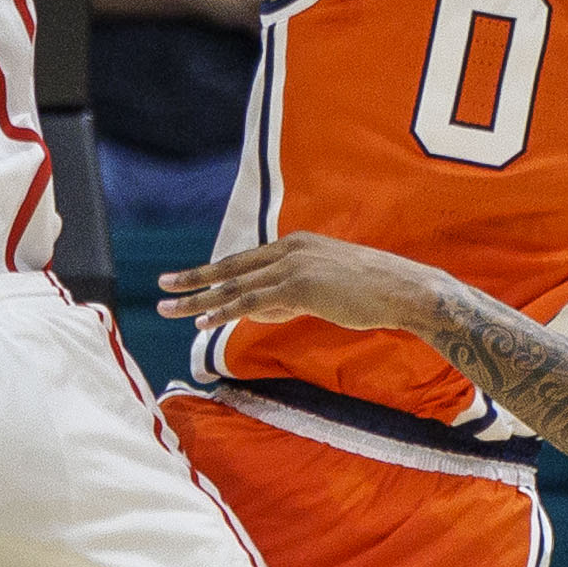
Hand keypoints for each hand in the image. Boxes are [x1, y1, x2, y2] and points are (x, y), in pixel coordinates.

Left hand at [159, 232, 438, 332]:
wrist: (404, 290)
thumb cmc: (372, 293)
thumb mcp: (325, 288)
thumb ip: (289, 296)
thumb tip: (259, 310)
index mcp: (296, 244)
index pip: (244, 260)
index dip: (214, 270)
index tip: (189, 279)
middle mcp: (289, 249)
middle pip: (230, 267)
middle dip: (193, 278)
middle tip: (162, 286)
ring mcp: (293, 266)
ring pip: (234, 285)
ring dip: (198, 299)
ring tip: (168, 309)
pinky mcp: (298, 287)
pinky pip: (252, 302)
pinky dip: (223, 312)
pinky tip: (202, 322)